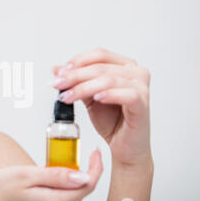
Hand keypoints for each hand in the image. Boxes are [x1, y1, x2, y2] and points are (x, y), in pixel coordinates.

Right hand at [0, 149, 102, 200]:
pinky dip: (61, 190)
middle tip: (60, 158)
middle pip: (81, 191)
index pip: (87, 186)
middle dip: (78, 173)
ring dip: (68, 181)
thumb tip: (83, 176)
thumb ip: (57, 175)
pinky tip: (45, 184)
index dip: (95, 168)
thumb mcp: (27, 174)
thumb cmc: (0, 190)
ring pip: (74, 196)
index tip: (95, 153)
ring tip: (45, 173)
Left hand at [50, 47, 151, 166]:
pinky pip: (128, 94)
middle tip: (58, 84)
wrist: (124, 146)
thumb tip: (56, 69)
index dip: (77, 61)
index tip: (59, 73)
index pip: (99, 55)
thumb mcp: (88, 97)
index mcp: (124, 66)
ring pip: (109, 80)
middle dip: (75, 76)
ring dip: (84, 87)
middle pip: (100, 67)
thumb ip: (75, 81)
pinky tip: (97, 98)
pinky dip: (110, 94)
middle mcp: (135, 72)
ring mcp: (142, 87)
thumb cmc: (112, 120)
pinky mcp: (143, 104)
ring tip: (68, 96)